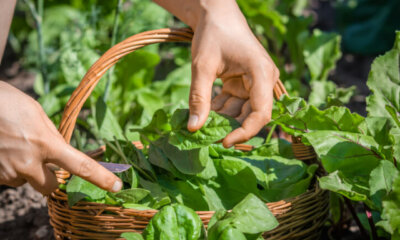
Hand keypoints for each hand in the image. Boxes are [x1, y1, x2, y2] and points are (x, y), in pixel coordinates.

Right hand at [0, 81, 121, 194]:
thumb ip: (52, 136)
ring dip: (26, 170)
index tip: (116, 187)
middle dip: (51, 180)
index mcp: (46, 144)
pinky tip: (4, 149)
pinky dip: (10, 167)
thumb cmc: (6, 102)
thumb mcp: (37, 113)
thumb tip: (62, 150)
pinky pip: (9, 178)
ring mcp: (7, 172)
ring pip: (26, 182)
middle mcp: (27, 163)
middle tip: (44, 162)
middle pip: (50, 188)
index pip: (81, 167)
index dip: (101, 178)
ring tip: (14, 145)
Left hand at [154, 0, 278, 147]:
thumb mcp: (202, 66)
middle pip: (252, 115)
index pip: (261, 114)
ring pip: (242, 111)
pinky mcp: (245, 84)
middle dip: (230, 126)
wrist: (216, 14)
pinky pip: (235, 103)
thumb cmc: (212, 34)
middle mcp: (264, 80)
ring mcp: (255, 83)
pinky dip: (220, 109)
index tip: (223, 142)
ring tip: (201, 121)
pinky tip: (204, 110)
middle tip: (206, 135)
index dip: (244, 132)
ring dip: (222, 118)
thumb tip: (193, 129)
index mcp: (261, 74)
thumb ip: (199, 98)